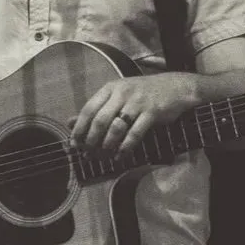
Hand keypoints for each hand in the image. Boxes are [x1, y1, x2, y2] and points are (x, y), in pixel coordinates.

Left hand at [70, 72, 201, 154]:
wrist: (175, 87)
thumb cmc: (142, 93)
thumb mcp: (117, 95)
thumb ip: (96, 108)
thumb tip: (70, 122)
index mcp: (110, 88)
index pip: (88, 109)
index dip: (79, 128)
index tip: (74, 143)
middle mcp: (122, 93)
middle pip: (100, 120)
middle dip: (91, 140)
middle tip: (88, 154)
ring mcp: (137, 102)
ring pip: (116, 128)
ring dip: (107, 146)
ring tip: (104, 156)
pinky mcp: (152, 112)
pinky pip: (135, 134)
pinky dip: (125, 147)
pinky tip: (120, 156)